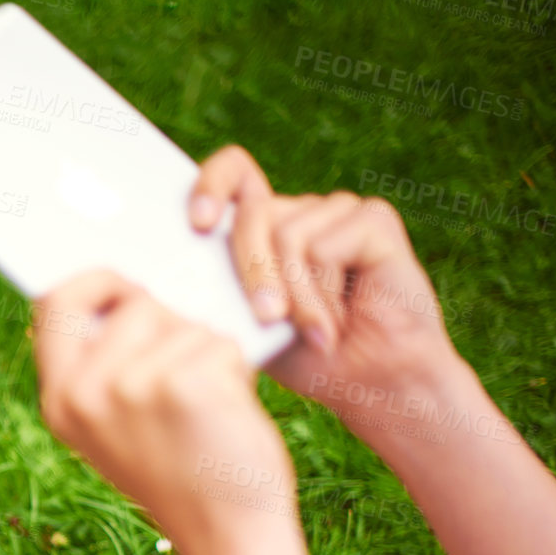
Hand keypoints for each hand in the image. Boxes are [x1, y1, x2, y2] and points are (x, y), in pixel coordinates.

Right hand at [31, 269, 296, 552]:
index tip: (126, 285)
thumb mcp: (119, 425)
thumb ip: (106, 364)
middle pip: (134, 305)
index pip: (55, 303)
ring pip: (183, 322)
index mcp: (59, 400)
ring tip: (207, 408)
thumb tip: (131, 289)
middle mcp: (84, 393)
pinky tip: (228, 413)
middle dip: (172, 326)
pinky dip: (236, 369)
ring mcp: (131, 387)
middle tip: (185, 378)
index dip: (94, 282)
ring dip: (208, 353)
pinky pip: (219, 341)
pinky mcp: (184, 384)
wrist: (227, 536)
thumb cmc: (184, 472)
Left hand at [188, 145, 463, 412]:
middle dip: (253, 272)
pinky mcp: (373, 219)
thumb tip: (182, 272)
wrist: (371, 380)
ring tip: (316, 331)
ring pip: (287, 235)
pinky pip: (324, 248)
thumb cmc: (307, 356)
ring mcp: (337, 211)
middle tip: (267, 318)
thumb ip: (221, 288)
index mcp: (264, 228)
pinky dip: (323, 296)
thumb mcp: (250, 325)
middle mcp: (300, 211)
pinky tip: (339, 321)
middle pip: (254, 213)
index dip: (211, 184)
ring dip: (296, 298)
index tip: (199, 224)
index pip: (233, 174)